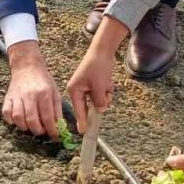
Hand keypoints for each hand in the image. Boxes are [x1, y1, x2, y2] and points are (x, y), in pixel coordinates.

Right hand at [2, 42, 61, 138]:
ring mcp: (17, 96)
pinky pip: (6, 113)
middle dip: (38, 131)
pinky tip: (19, 120)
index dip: (52, 130)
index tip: (55, 136)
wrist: (27, 66)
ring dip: (25, 127)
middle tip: (42, 131)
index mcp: (44, 93)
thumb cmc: (43, 81)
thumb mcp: (55, 92)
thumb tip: (59, 127)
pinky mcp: (8, 97)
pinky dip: (11, 120)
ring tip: (31, 126)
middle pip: (32, 120)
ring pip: (18, 118)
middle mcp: (30, 95)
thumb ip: (57, 110)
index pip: (48, 117)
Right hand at [66, 16, 128, 131]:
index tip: (83, 132)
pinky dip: (107, 89)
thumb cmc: (97, 66)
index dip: (82, 121)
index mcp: (75, 91)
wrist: (103, 51)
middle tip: (104, 90)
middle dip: (101, 99)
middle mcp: (79, 90)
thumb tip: (101, 110)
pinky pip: (102, 94)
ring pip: (99, 100)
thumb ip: (99, 102)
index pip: (79, 111)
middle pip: (91, 106)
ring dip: (105, 93)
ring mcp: (87, 88)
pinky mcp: (94, 85)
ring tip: (106, 82)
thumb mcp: (99, 87)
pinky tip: (108, 80)